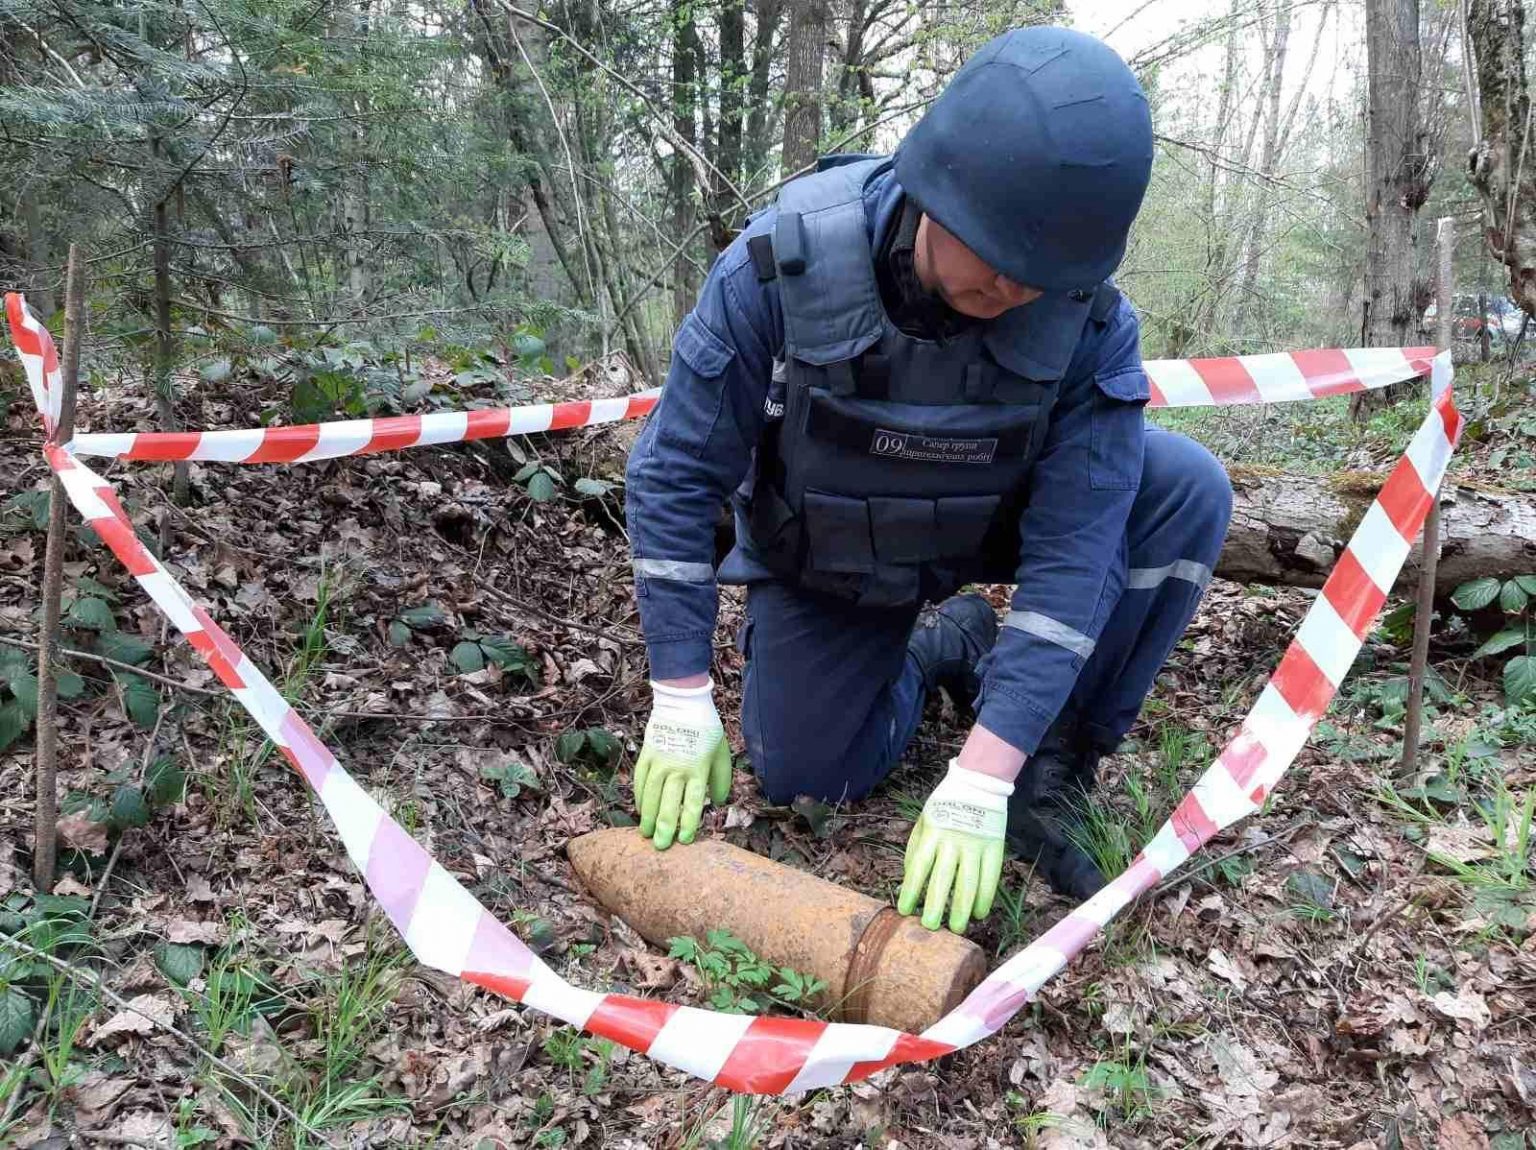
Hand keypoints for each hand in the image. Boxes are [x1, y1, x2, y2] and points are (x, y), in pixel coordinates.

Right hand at [633, 679, 732, 848]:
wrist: (683, 703)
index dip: (688, 824)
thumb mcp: (721, 753)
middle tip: (660, 846)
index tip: (684, 840)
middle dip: (664, 828)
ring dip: (647, 817)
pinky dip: (640, 797)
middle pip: (669, 804)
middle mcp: (677, 769)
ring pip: (651, 795)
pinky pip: (640, 781)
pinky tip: (640, 809)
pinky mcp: (646, 755)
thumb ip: (722, 779)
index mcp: (697, 770)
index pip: (692, 803)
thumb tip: (720, 801)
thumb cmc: (706, 730)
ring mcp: (659, 762)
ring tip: (646, 834)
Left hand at [897, 760, 1011, 931]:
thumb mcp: (924, 820)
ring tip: (957, 928)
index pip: (918, 867)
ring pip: (968, 882)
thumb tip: (909, 877)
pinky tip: (980, 913)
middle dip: (936, 905)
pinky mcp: (994, 847)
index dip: (911, 890)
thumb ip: (916, 847)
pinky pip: (990, 877)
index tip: (905, 910)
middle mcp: (952, 841)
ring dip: (962, 908)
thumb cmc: (945, 805)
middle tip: (930, 927)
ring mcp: (975, 845)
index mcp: (932, 834)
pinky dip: (985, 897)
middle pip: (943, 878)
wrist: (978, 783)